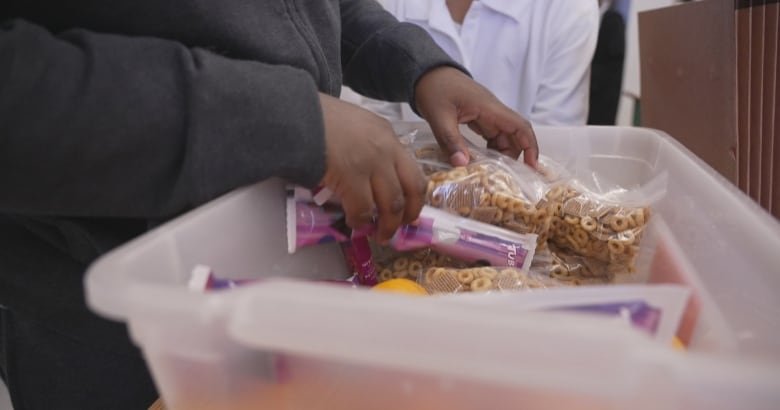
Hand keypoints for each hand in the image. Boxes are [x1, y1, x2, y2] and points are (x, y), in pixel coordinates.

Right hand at [318, 93, 425, 241]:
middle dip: (409, 214)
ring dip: (388, 225)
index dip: (415, 195)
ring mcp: (371, 163)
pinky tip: (354, 223)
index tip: (412, 209)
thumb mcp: (354, 123)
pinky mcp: (351, 177)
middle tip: (401, 227)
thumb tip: (368, 174)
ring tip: (380, 234)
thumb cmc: (318, 117)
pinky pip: (362, 209)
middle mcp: (386, 149)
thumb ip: (368, 145)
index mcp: (387, 134)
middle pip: (411, 189)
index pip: (412, 170)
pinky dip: (360, 221)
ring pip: (392, 204)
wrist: (297, 112)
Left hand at [414, 67, 538, 167]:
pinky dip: (489, 150)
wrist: (425, 72)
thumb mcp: (438, 116)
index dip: (530, 146)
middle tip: (506, 179)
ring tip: (493, 175)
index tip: (531, 166)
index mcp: (489, 107)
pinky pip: (490, 136)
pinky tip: (481, 163)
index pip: (520, 126)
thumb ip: (450, 140)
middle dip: (514, 156)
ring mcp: (486, 114)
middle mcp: (492, 111)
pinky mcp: (477, 117)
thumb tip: (462, 165)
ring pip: (502, 137)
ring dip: (500, 155)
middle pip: (514, 135)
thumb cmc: (433, 88)